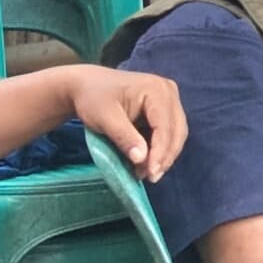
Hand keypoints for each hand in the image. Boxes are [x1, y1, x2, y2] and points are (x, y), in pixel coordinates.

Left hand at [63, 63, 185, 178]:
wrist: (86, 86)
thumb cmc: (93, 98)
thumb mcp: (105, 118)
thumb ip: (124, 137)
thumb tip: (142, 160)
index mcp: (156, 89)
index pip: (165, 126)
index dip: (160, 152)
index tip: (151, 173)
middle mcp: (168, 92)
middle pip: (176, 131)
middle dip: (165, 156)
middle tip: (150, 177)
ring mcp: (169, 99)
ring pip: (176, 134)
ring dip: (164, 155)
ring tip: (147, 173)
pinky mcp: (165, 109)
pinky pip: (169, 133)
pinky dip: (161, 149)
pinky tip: (148, 163)